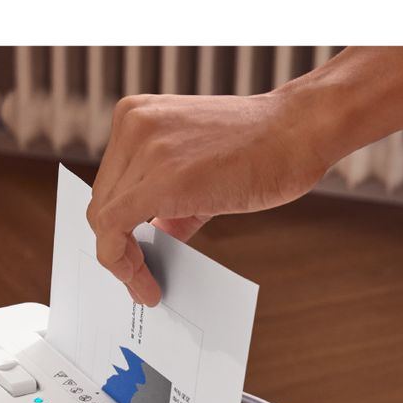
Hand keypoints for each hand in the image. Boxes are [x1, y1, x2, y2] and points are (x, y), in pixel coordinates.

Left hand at [86, 47, 402, 304]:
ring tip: (144, 286)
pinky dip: (124, 264)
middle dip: (116, 248)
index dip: (114, 228)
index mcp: (137, 116)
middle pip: (101, 203)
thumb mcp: (198, 169)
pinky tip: (145, 284)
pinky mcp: (160, 178)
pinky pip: (115, 229)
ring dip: (120, 261)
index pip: (109, 184)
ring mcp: (143, 147)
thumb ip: (170, 202)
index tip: (129, 259)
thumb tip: (154, 237)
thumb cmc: (263, 148)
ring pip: (103, 219)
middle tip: (138, 280)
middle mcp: (133, 125)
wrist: (301, 131)